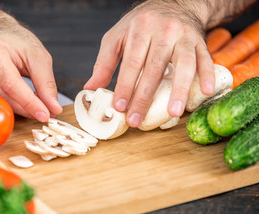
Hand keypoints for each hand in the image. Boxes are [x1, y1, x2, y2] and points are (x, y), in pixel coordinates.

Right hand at [0, 26, 61, 121]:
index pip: (10, 84)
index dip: (29, 102)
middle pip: (3, 96)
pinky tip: (21, 103)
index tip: (45, 115)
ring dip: (19, 109)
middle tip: (46, 114)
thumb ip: (45, 82)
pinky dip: (9, 106)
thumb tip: (53, 108)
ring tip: (36, 107)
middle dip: (27, 108)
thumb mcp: (37, 55)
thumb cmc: (17, 43)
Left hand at [84, 0, 214, 126]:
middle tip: (136, 119)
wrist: (172, 4)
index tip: (119, 107)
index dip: (125, 86)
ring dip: (179, 89)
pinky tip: (205, 92)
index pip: (131, 62)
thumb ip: (104, 63)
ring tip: (173, 112)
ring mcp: (183, 36)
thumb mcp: (117, 37)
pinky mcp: (199, 41)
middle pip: (154, 67)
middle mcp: (163, 31)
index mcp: (139, 30)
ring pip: (183, 64)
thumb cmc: (140, 24)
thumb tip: (90, 88)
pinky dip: (207, 74)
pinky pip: (205, 58)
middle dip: (144, 96)